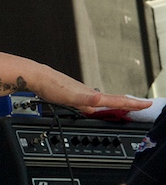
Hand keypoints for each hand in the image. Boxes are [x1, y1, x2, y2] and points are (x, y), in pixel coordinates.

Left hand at [37, 70, 151, 114]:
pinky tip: (92, 107)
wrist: (36, 77)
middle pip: (112, 100)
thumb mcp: (70, 96)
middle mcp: (88, 93)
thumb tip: (99, 99)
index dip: (132, 104)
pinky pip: (89, 101)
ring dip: (114, 104)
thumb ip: (85, 99)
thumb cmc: (51, 85)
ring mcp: (80, 93)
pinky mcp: (71, 94)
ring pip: (101, 101)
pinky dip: (96, 104)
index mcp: (91, 95)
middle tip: (142, 105)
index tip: (147, 104)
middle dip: (128, 104)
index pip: (116, 100)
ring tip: (124, 106)